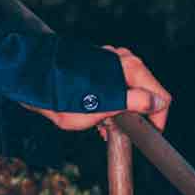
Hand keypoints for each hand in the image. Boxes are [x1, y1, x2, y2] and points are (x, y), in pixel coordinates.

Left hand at [26, 44, 171, 140]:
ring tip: (104, 127)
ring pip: (130, 90)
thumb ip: (132, 105)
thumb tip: (156, 103)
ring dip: (122, 110)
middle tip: (120, 132)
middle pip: (146, 93)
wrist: (33, 81)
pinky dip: (112, 101)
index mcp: (130, 70)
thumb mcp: (99, 110)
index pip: (161, 96)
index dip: (158, 119)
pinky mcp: (101, 62)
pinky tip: (98, 116)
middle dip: (137, 116)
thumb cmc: (61, 99)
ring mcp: (113, 58)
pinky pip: (117, 84)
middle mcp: (125, 60)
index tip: (150, 135)